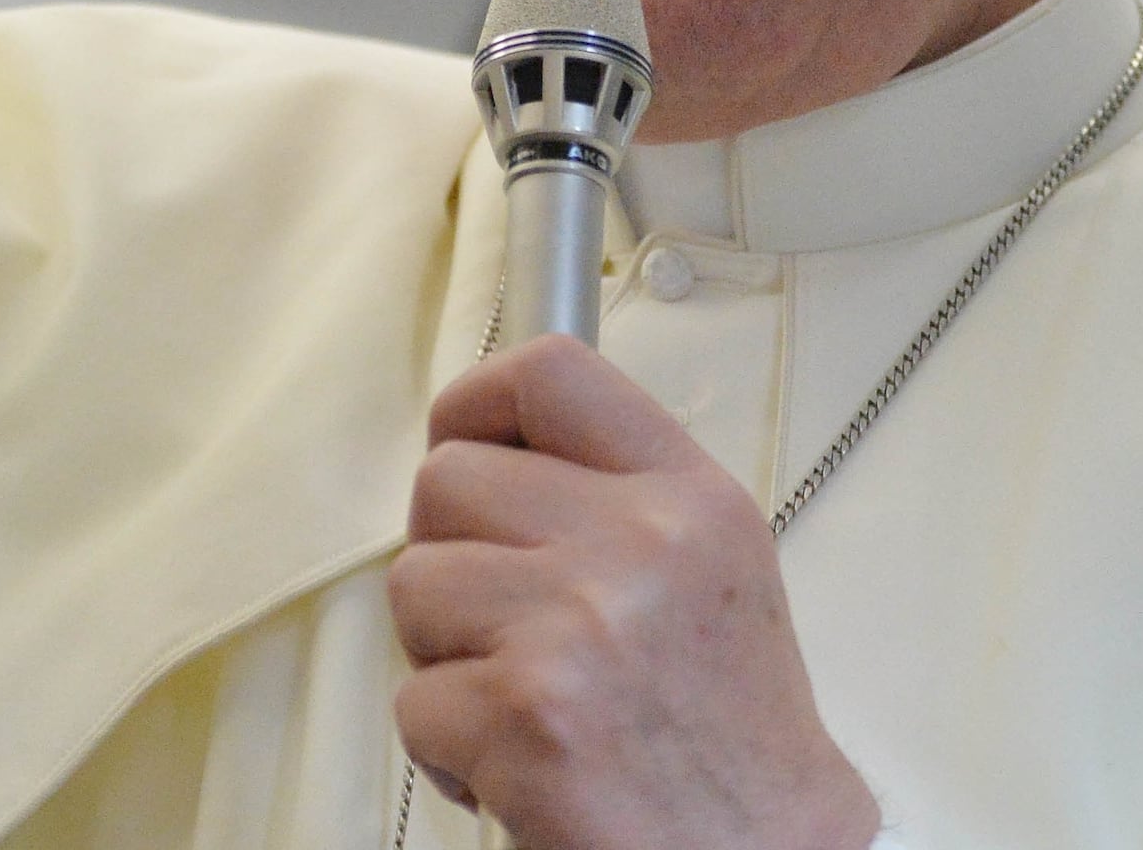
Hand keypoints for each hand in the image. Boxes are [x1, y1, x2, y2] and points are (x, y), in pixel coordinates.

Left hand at [391, 336, 880, 849]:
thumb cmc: (729, 738)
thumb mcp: (711, 569)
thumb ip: (616, 499)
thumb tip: (491, 458)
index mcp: (688, 498)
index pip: (550, 374)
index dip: (476, 403)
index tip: (466, 448)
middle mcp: (639, 543)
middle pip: (446, 480)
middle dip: (450, 556)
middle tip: (499, 623)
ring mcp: (578, 626)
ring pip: (414, 585)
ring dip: (442, 655)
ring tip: (519, 701)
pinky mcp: (525, 714)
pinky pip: (413, 701)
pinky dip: (447, 750)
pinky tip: (517, 768)